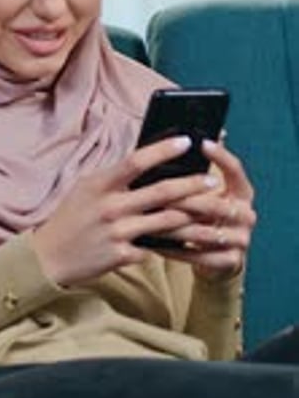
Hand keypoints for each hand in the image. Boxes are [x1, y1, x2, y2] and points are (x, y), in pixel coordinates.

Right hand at [32, 136, 219, 286]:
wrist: (48, 257)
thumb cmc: (71, 218)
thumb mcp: (86, 189)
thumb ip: (114, 177)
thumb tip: (146, 159)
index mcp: (99, 185)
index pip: (136, 161)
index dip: (164, 150)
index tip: (187, 141)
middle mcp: (109, 207)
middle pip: (160, 192)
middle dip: (192, 184)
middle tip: (212, 179)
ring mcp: (116, 233)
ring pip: (166, 221)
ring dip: (191, 215)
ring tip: (210, 210)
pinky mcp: (121, 256)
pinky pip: (153, 247)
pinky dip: (169, 244)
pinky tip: (188, 242)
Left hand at [157, 138, 255, 279]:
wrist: (215, 255)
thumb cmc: (202, 214)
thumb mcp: (203, 193)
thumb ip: (195, 171)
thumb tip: (185, 137)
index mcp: (242, 191)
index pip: (235, 169)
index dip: (220, 156)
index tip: (201, 143)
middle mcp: (246, 214)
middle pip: (215, 203)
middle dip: (185, 200)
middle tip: (159, 196)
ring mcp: (241, 239)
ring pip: (204, 232)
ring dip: (175, 227)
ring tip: (150, 221)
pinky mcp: (230, 260)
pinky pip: (199, 256)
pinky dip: (175, 251)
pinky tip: (155, 244)